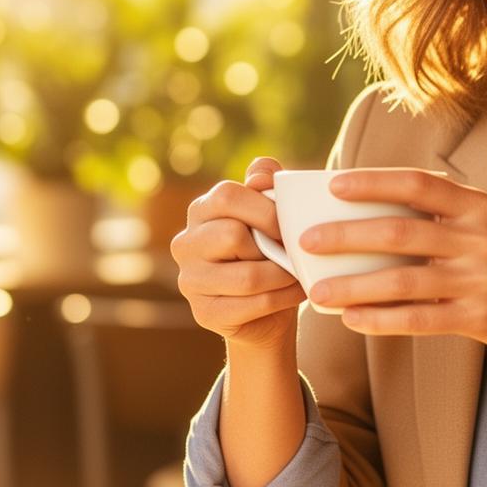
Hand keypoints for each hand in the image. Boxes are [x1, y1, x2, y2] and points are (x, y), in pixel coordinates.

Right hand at [172, 157, 306, 351]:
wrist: (266, 310)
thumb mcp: (270, 215)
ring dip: (284, 275)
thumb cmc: (270, 252)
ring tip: (301, 272)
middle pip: (232, 235)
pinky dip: (283, 298)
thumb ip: (265, 186)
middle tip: (297, 251)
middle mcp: (186, 243)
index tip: (291, 223)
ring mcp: (190, 280)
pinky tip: (296, 292)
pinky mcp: (204, 313)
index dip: (265, 209)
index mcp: (201, 211)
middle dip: (274, 245)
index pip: (227, 196)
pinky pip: (253, 304)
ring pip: (247, 276)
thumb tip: (262, 174)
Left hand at [298, 168, 486, 364]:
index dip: (372, 182)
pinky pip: (419, 319)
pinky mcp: (479, 318)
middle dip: (346, 236)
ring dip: (353, 286)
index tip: (332, 185)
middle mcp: (479, 239)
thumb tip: (373, 209)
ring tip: (316, 291)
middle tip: (306, 241)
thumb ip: (443, 216)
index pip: (417, 185)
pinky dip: (381, 320)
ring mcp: (480, 280)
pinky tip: (352, 320)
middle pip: (399, 233)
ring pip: (402, 281)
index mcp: (478, 207)